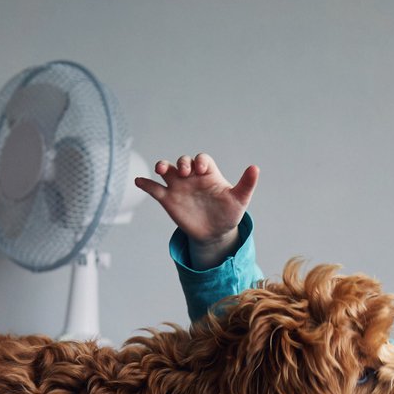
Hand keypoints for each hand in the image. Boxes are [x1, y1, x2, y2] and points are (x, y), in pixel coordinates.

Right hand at [135, 152, 258, 263]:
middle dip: (182, 163)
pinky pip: (154, 189)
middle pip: (182, 162)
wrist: (215, 233)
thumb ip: (246, 184)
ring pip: (166, 171)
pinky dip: (146, 184)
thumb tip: (255, 168)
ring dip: (161, 166)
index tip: (202, 171)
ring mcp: (179, 187)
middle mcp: (192, 177)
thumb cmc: (229, 214)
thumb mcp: (239, 200)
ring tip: (160, 169)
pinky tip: (138, 181)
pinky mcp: (168, 200)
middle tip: (185, 171)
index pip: (202, 160)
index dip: (201, 161)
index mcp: (209, 174)